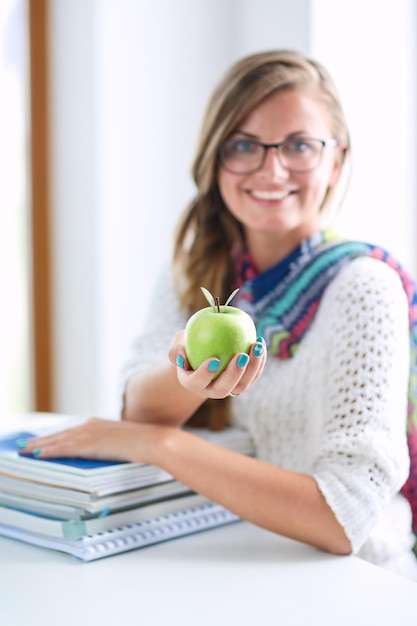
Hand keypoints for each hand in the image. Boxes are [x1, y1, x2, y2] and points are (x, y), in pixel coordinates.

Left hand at [17, 418, 165, 463]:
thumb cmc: (144, 444)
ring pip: (58, 440)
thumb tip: (101, 456)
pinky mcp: (90, 443)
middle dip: (41, 440)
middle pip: (60, 434)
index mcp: (98, 424)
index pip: (70, 432)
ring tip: (25, 450)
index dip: (54, 437)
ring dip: (40, 445)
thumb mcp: (122, 443)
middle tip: (25, 445)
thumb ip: (108, 447)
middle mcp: (91, 425)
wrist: (154, 441)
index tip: (41, 441)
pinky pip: (64, 448)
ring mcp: (89, 433)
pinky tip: (38, 454)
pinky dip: (49, 451)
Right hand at [169, 332, 265, 398]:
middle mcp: (211, 390)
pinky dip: (259, 362)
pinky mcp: (242, 382)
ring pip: (242, 385)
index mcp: (192, 383)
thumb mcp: (178, 344)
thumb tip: (182, 357)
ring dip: (253, 367)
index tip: (214, 359)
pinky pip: (253, 375)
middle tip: (241, 355)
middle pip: (223, 389)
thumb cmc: (188, 346)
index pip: (197, 382)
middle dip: (234, 374)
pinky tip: (260, 343)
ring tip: (257, 346)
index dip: (205, 374)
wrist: (203, 353)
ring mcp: (229, 388)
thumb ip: (175, 350)